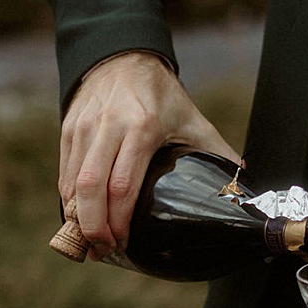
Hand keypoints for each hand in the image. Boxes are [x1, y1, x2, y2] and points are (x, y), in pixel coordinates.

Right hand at [57, 50, 239, 254]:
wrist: (124, 57)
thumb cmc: (161, 94)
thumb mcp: (193, 119)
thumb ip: (217, 153)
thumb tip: (242, 187)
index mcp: (142, 127)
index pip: (123, 185)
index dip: (119, 221)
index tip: (123, 243)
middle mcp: (108, 127)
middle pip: (91, 189)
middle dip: (93, 227)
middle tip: (102, 250)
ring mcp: (84, 128)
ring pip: (72, 183)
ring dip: (77, 218)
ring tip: (90, 242)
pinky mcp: (68, 129)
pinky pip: (65, 172)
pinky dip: (69, 200)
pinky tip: (80, 217)